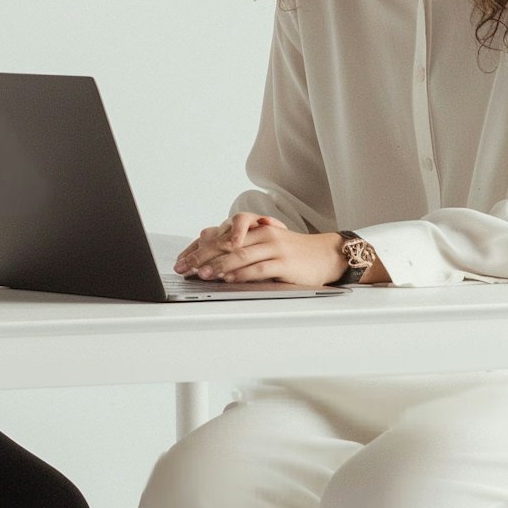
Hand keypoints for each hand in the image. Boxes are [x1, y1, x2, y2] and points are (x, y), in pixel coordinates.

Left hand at [173, 215, 349, 287]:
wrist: (326, 254)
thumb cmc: (294, 252)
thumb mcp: (267, 244)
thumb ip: (242, 246)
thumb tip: (210, 250)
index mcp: (256, 228)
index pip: (221, 236)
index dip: (199, 248)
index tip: (182, 260)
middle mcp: (263, 235)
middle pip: (226, 244)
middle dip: (201, 257)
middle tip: (184, 267)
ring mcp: (274, 248)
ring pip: (240, 256)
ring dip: (218, 266)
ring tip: (201, 274)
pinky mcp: (284, 263)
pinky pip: (258, 268)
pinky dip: (241, 274)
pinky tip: (228, 279)